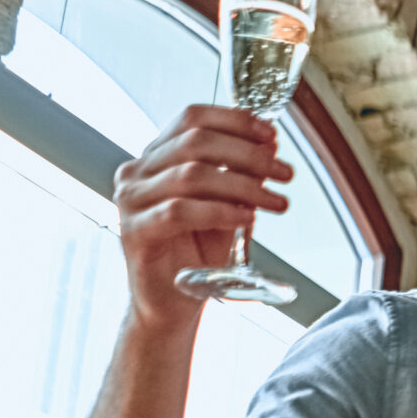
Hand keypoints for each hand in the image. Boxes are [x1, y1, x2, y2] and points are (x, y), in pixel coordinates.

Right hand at [112, 104, 291, 326]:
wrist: (174, 299)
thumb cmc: (198, 250)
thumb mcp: (228, 203)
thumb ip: (241, 174)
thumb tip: (269, 145)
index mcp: (157, 156)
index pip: (192, 118)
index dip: (235, 120)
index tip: (271, 135)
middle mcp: (138, 172)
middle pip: (196, 142)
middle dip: (249, 154)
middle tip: (284, 172)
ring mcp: (131, 200)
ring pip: (191, 175)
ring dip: (243, 184)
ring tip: (276, 201)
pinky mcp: (134, 231)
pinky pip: (179, 211)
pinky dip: (220, 211)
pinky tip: (247, 217)